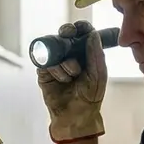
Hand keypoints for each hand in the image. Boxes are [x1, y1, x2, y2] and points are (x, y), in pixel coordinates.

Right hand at [37, 21, 106, 142]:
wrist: (76, 115)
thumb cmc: (90, 96)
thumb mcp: (98, 74)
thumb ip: (96, 54)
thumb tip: (91, 34)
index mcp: (85, 53)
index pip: (81, 33)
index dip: (80, 27)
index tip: (80, 27)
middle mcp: (69, 55)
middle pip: (64, 35)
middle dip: (66, 33)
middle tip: (68, 34)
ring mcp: (55, 62)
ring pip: (55, 49)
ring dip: (66, 62)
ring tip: (72, 76)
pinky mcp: (44, 72)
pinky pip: (46, 62)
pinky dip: (56, 70)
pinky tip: (63, 80)